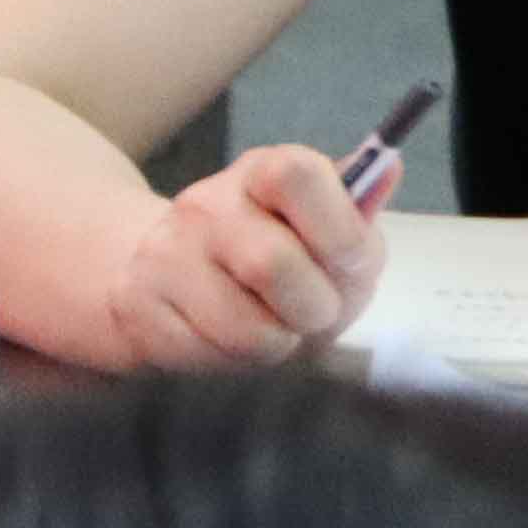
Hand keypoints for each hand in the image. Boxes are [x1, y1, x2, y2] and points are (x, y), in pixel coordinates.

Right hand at [96, 142, 384, 368]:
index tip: (349, 261)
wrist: (172, 278)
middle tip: (313, 312)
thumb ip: (357, 213)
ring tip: (272, 329)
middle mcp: (206, 204)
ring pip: (244, 326)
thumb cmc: (274, 257)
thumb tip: (389, 166)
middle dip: (313, 308)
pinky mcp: (137, 305)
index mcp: (261, 173)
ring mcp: (165, 254)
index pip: (295, 174)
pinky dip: (235, 361)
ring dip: (277, 343)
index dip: (336, 229)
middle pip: (271, 264)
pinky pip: (208, 354)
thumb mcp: (328, 234)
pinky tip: (229, 339)